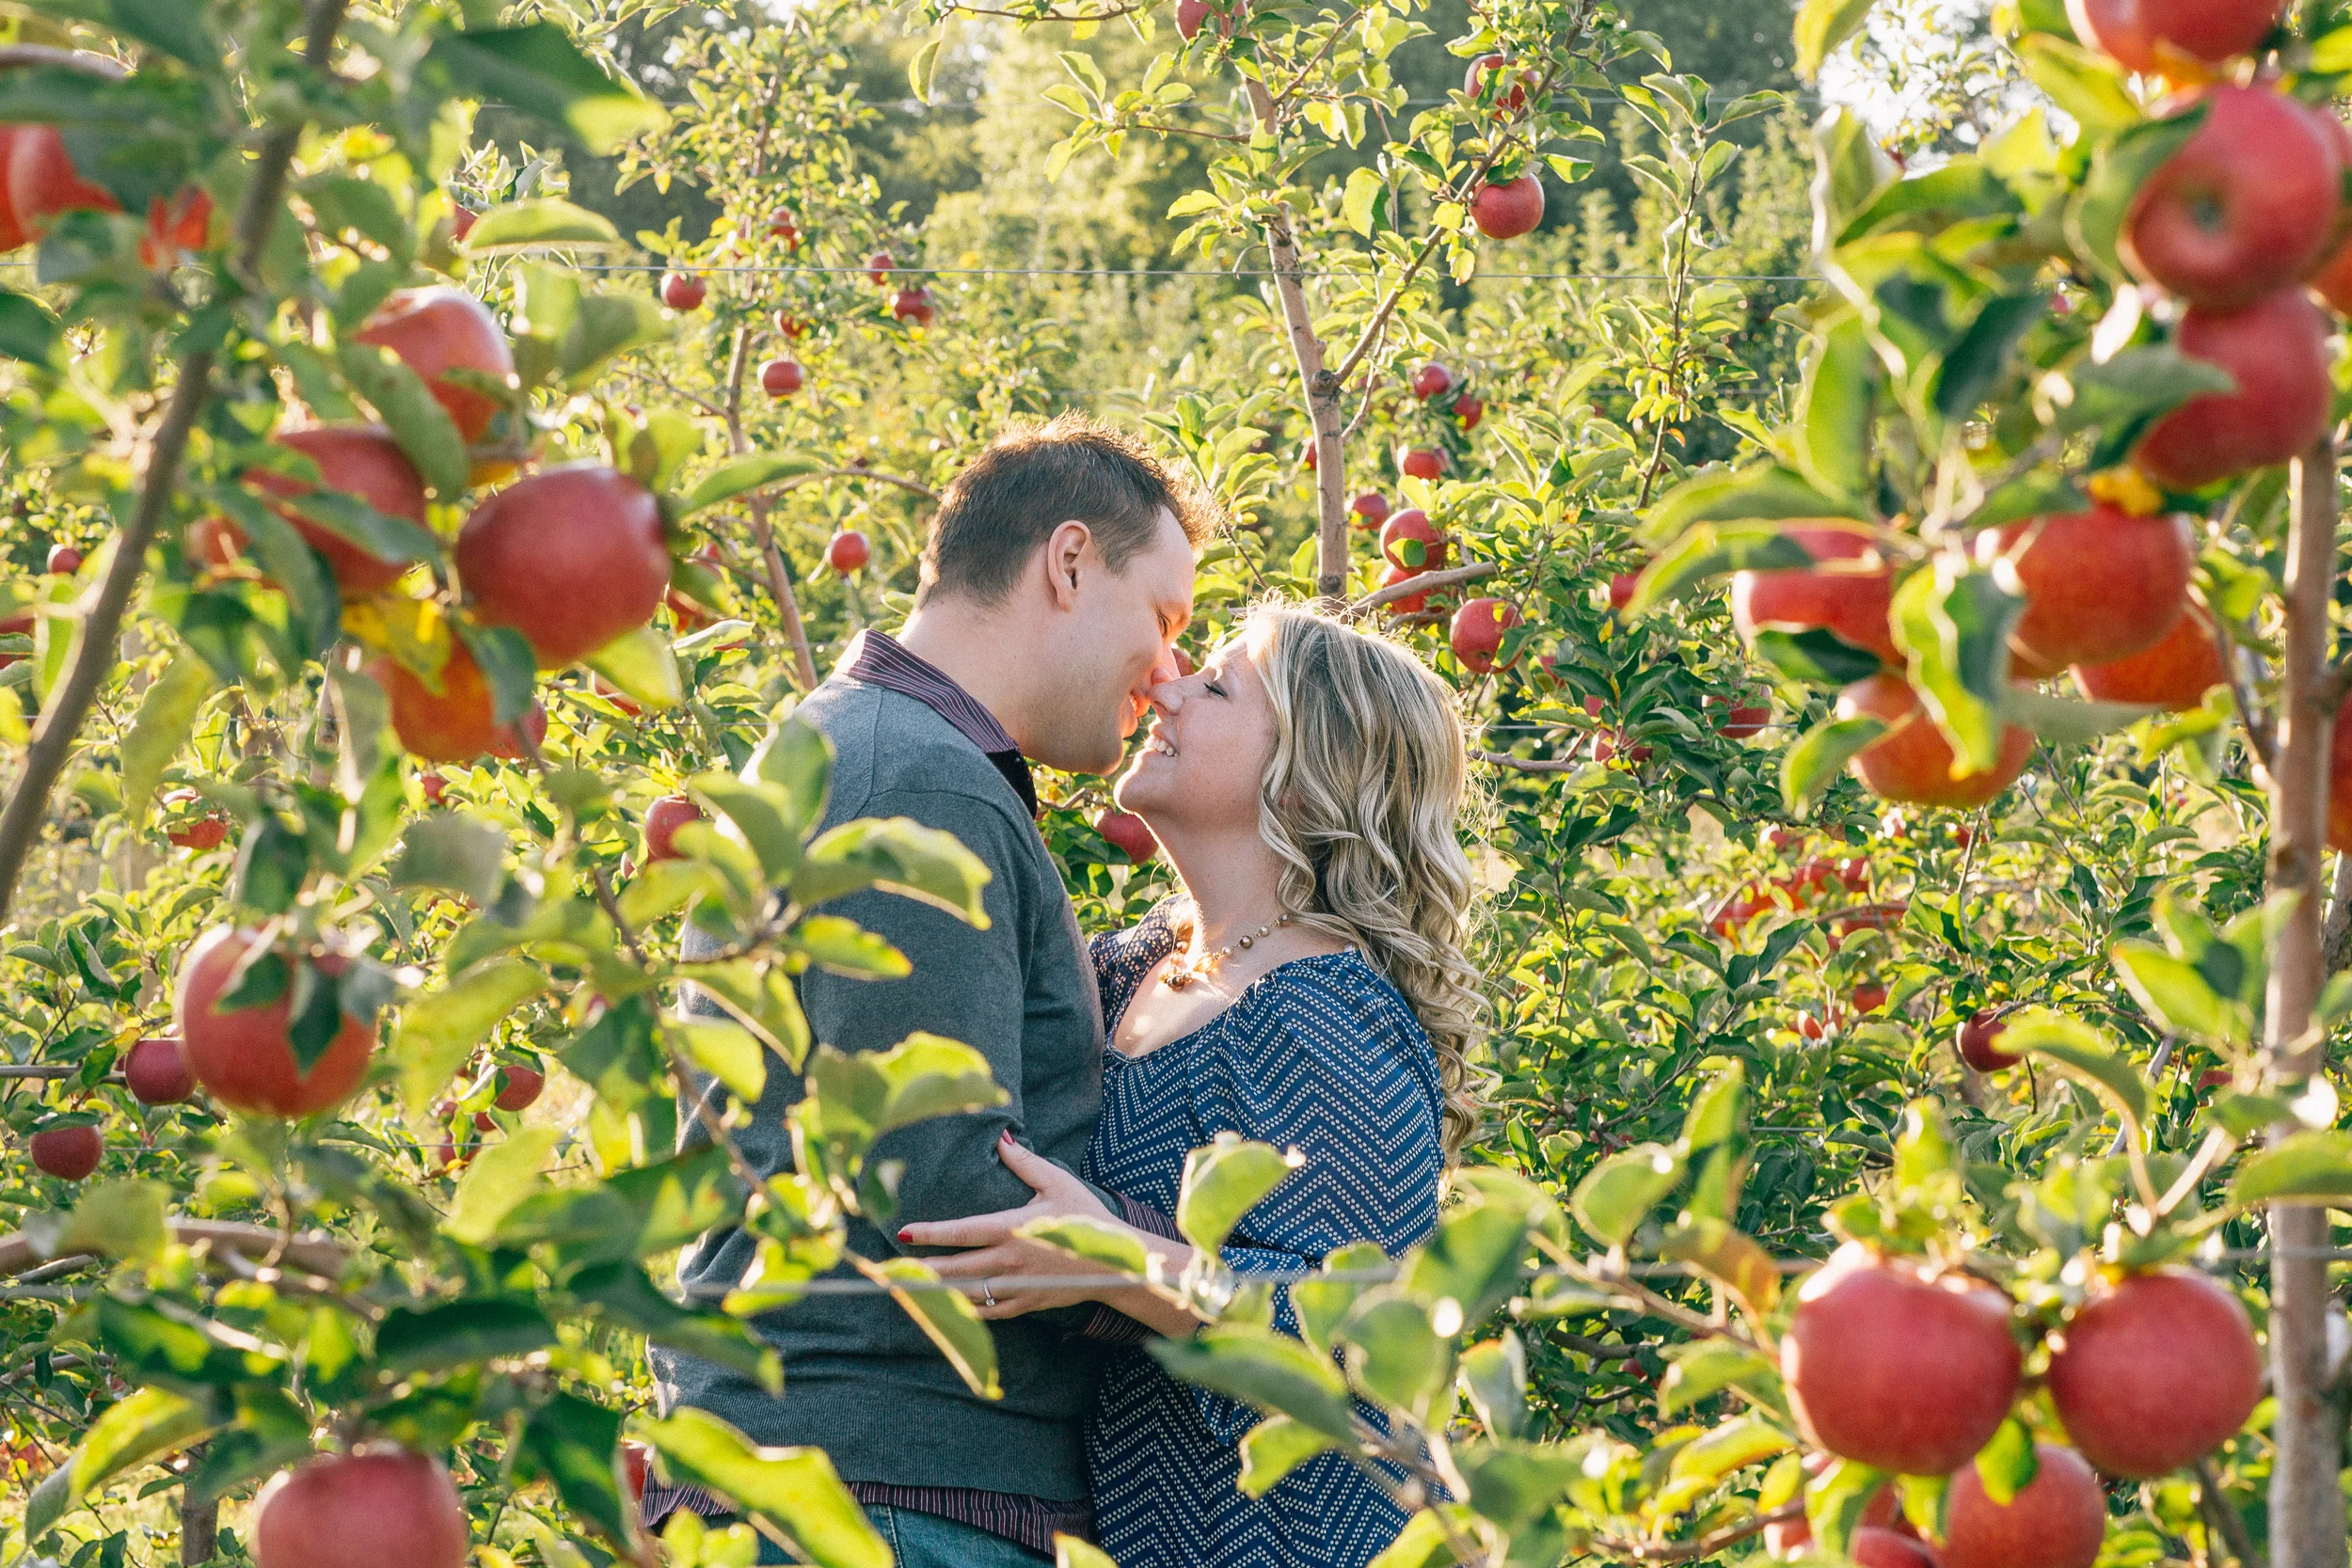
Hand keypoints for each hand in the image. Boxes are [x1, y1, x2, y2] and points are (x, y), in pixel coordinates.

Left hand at [895, 1132, 1122, 1317]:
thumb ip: (1025, 1162)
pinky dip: (967, 1309)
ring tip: (912, 1286)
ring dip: (938, 1291)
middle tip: (892, 1269)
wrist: (1115, 1262)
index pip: (963, 1232)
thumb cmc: (1086, 1217)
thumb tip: (1001, 1137)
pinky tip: (950, 1305)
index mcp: (1013, 1228)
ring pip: (968, 1293)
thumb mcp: (1057, 1183)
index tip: (906, 1230)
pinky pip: (990, 1310)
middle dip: (922, 1268)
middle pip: (956, 1269)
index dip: (932, 1232)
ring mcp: (1018, 1285)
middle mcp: (1010, 1260)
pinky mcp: (1027, 1302)